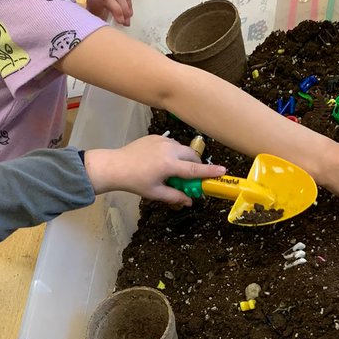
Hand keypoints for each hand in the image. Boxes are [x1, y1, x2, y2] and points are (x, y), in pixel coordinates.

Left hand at [83, 134, 224, 204]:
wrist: (115, 166)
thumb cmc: (135, 182)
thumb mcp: (155, 193)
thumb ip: (175, 196)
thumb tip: (190, 201)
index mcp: (169, 165)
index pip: (194, 169)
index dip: (210, 171)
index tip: (223, 170)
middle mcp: (168, 149)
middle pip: (192, 155)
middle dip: (196, 164)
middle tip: (192, 176)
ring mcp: (162, 141)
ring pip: (182, 148)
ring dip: (184, 158)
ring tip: (173, 169)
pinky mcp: (156, 136)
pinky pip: (171, 144)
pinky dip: (173, 152)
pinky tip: (162, 161)